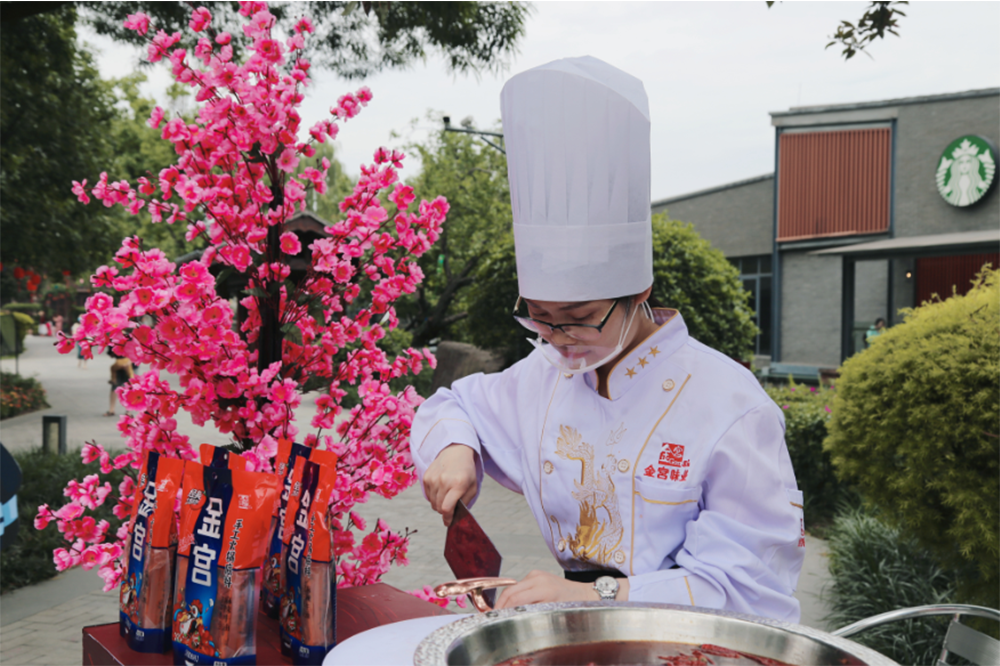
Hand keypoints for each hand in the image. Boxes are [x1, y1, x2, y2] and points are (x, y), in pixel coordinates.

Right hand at [422, 444, 477, 526]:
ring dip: (438, 504)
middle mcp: (444, 481)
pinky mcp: (426, 477)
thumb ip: (465, 503)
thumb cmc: (466, 471)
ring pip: (432, 502)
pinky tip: (440, 489)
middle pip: (438, 507)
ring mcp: (433, 478)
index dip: (447, 518)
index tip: (448, 522)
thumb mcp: (472, 487)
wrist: (456, 451)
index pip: (447, 508)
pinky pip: (427, 495)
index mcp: (458, 484)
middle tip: (449, 508)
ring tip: (446, 495)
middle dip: (444, 512)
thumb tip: (455, 517)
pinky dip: (433, 496)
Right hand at [494, 570, 629, 608]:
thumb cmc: (574, 606)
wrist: (586, 594)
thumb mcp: (553, 613)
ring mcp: (536, 574)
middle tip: (492, 616)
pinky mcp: (536, 574)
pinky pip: (519, 585)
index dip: (503, 609)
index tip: (496, 618)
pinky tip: (511, 605)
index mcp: (543, 589)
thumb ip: (533, 613)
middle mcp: (538, 578)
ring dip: (505, 600)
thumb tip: (515, 617)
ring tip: (500, 613)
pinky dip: (513, 595)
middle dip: (500, 605)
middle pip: (510, 591)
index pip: (515, 599)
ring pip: (513, 587)